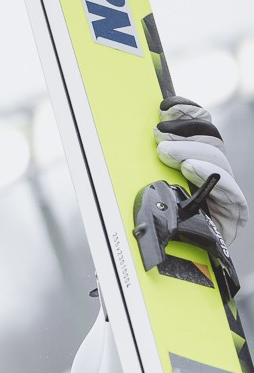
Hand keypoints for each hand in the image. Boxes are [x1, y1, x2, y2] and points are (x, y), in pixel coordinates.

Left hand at [154, 96, 247, 244]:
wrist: (163, 267)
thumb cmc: (148, 227)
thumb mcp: (142, 188)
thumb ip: (146, 164)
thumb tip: (142, 133)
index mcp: (195, 162)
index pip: (201, 128)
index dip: (188, 113)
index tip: (166, 106)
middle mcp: (213, 176)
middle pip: (212, 140)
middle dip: (187, 130)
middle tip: (159, 134)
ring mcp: (223, 195)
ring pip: (218, 160)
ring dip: (191, 151)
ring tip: (166, 152)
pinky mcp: (231, 216)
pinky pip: (229, 192)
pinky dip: (210, 176)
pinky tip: (191, 169)